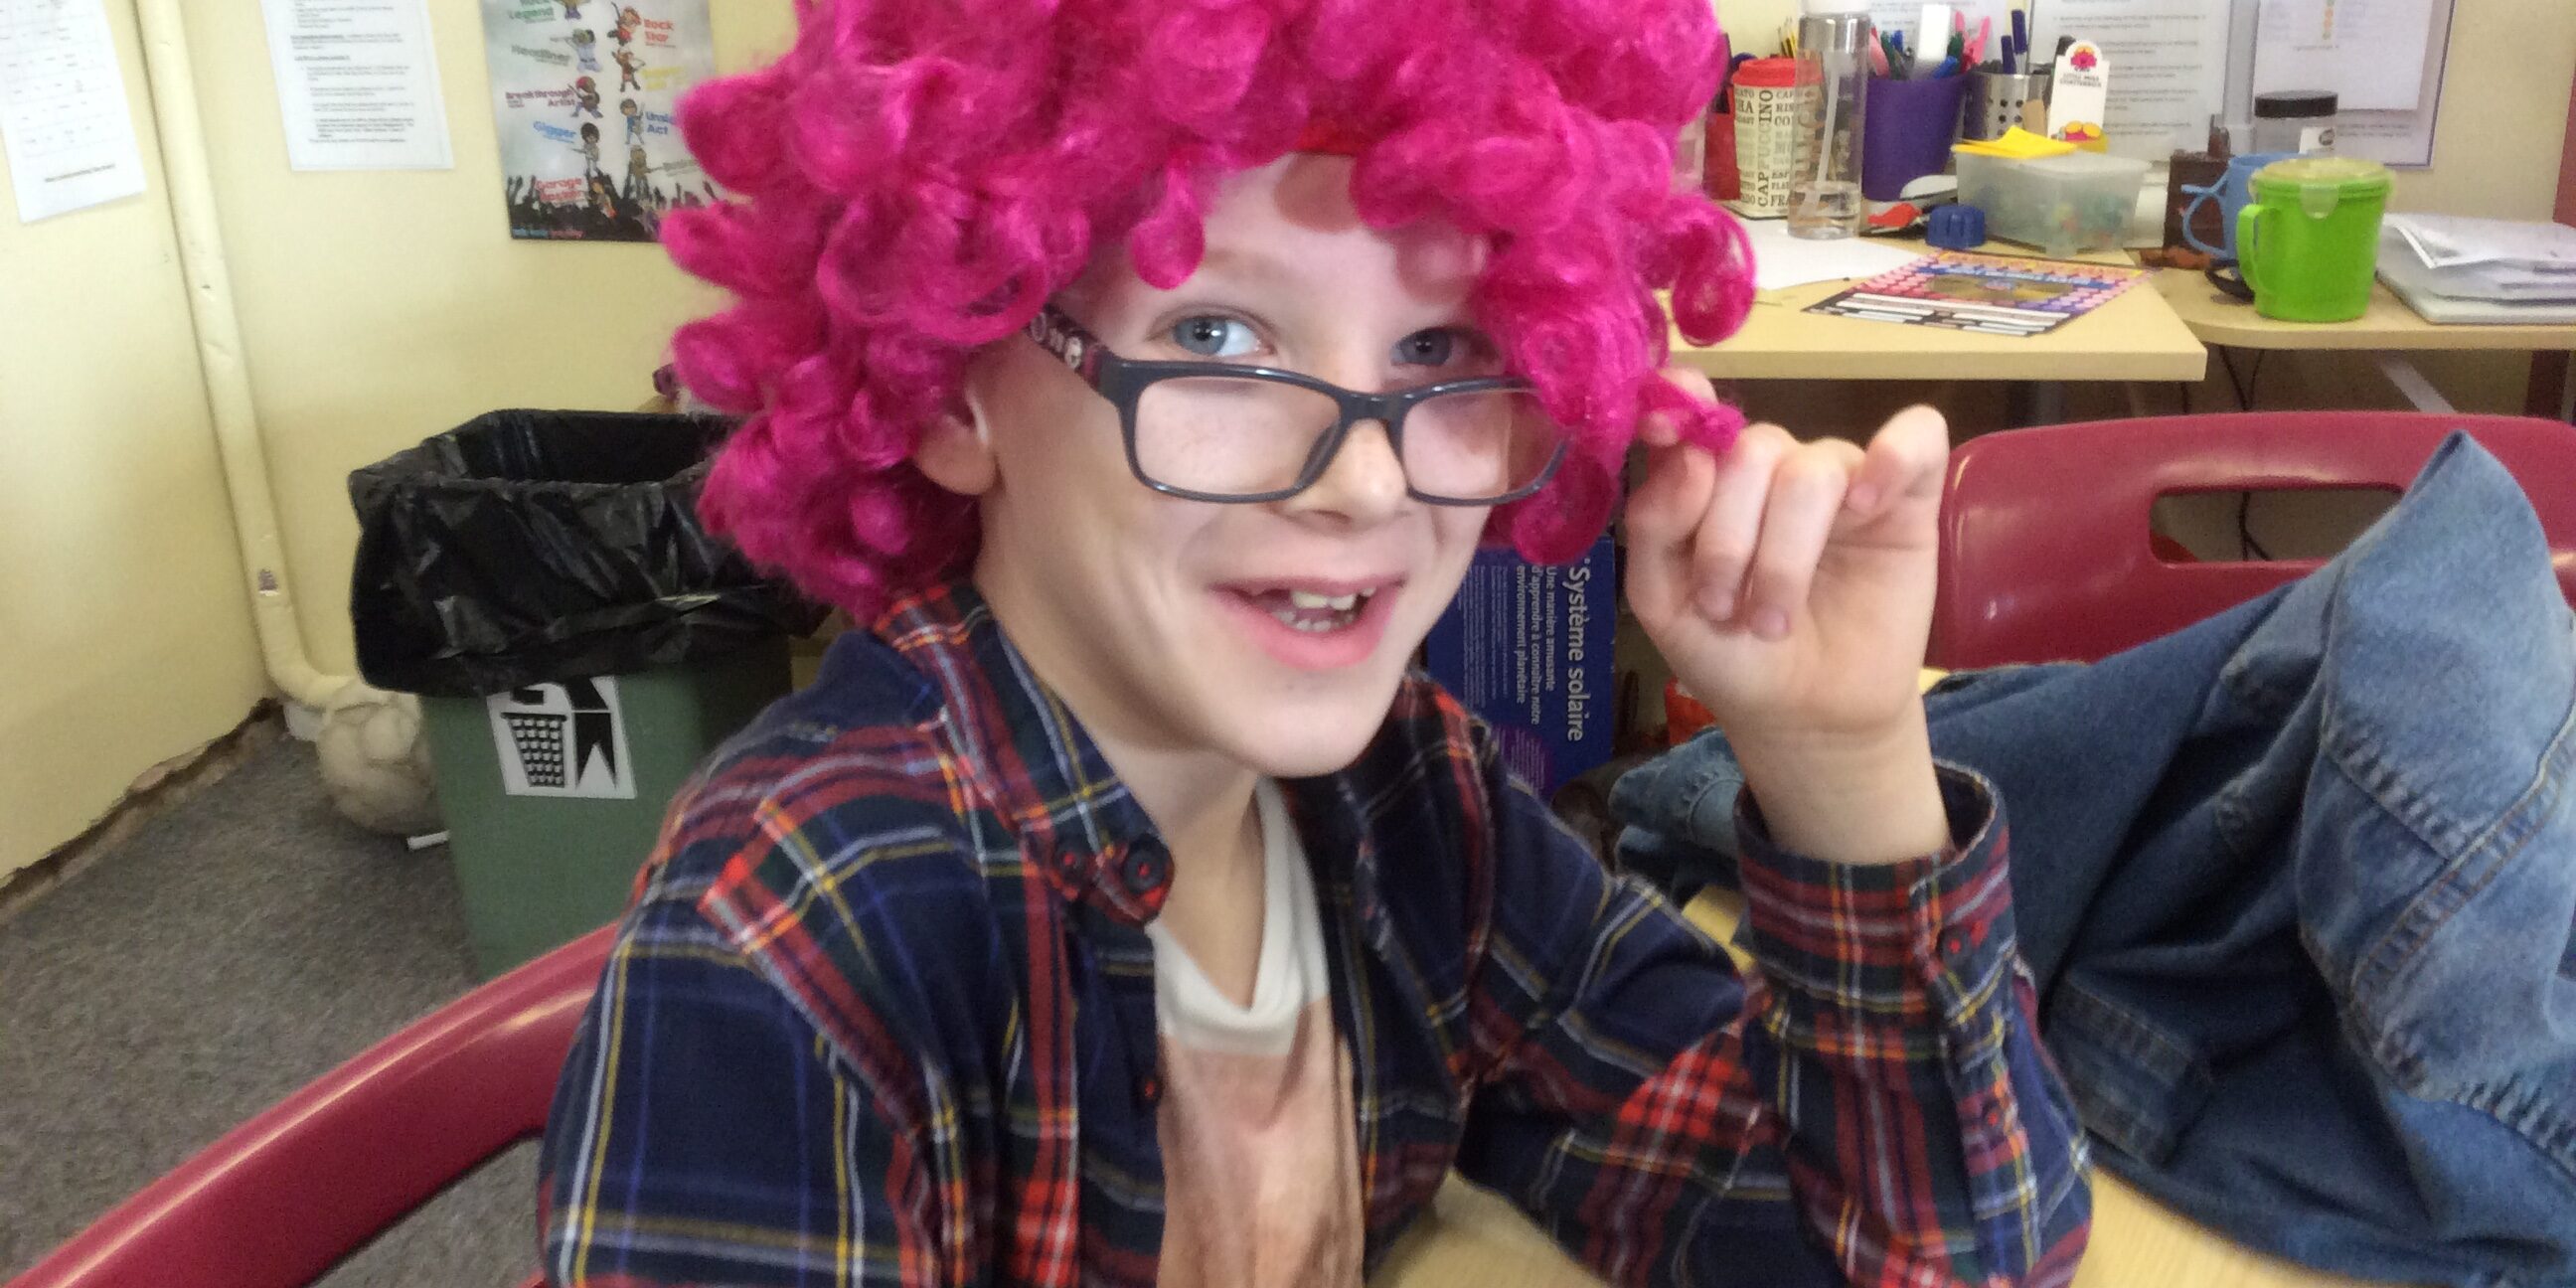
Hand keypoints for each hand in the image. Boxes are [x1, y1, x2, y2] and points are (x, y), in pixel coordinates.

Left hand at [1624, 376, 1951, 861]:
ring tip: (1773, 620)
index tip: (1659, 427)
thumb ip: (1655, 525)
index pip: (1696, 414)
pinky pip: (1917, 438)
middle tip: (1725, 609)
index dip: (1680, 404)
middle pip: (1751, 452)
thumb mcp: (1663, 602)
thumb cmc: (1730, 656)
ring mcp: (1843, 477)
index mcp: (1710, 479)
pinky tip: (1866, 508)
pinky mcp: (1909, 498)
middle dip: (1729, 538)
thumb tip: (1687, 454)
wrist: (1805, 719)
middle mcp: (1774, 467)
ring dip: (1784, 554)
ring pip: (1811, 471)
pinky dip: (1894, 458)